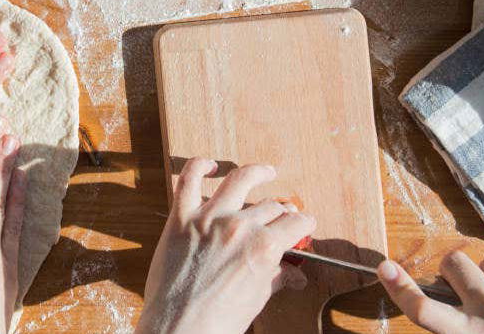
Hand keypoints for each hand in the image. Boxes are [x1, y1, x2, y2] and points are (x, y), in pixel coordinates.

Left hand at [137, 159, 315, 333]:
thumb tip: (293, 275)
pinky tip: (209, 165)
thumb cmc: (217, 321)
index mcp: (263, 247)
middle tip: (283, 214)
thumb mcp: (257, 298)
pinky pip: (189, 180)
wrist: (179, 329)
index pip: (296, 223)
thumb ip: (276, 277)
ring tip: (264, 171)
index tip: (304, 224)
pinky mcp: (181, 218)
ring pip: (239, 180)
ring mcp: (208, 218)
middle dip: (282, 210)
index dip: (304, 224)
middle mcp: (239, 227)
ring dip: (257, 172)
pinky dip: (199, 167)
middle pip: (271, 206)